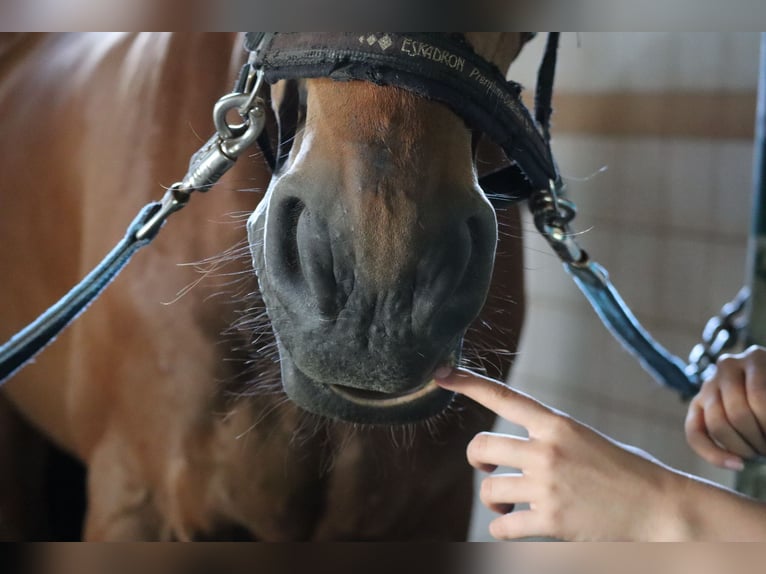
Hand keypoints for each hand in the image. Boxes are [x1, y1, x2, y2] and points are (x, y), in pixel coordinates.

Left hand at [436, 368, 680, 540]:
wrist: (662, 509)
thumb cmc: (629, 473)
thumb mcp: (587, 440)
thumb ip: (552, 437)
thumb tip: (519, 445)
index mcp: (557, 424)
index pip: (503, 396)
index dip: (467, 383)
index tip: (441, 373)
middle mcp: (547, 450)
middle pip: (481, 446)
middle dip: (477, 459)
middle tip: (488, 468)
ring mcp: (547, 486)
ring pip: (488, 488)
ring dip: (492, 499)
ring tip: (506, 504)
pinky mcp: (550, 521)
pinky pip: (502, 526)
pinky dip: (503, 529)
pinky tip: (516, 527)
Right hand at [685, 345, 765, 468]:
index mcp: (755, 358)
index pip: (759, 398)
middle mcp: (726, 366)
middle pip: (737, 413)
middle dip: (759, 440)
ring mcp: (708, 384)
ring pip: (717, 425)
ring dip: (743, 449)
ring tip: (760, 454)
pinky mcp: (697, 404)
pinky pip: (694, 434)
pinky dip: (714, 455)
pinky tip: (737, 465)